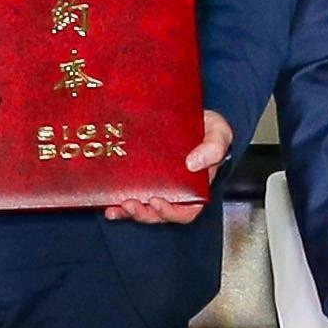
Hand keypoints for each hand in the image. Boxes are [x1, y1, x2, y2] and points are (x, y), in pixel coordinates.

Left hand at [103, 107, 232, 225]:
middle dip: (144, 214)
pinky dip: (119, 204)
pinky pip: (131, 195)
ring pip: (144, 208)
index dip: (171, 213)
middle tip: (130, 204)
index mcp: (196, 188)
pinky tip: (108, 202)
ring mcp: (158, 186)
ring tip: (116, 207)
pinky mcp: (143, 178)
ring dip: (129, 212)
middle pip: (160, 214)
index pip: (186, 211)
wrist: (189, 113)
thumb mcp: (219, 133)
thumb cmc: (209, 128)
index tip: (157, 202)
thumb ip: (213, 148)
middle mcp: (176, 191)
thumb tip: (193, 163)